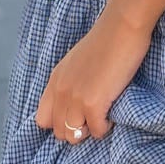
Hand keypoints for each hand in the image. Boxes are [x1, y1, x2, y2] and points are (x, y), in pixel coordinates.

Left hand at [33, 4, 152, 143]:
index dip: (60, 122)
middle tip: (94, 118)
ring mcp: (75, 98)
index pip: (43, 119)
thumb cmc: (106, 42)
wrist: (121, 27)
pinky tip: (112, 114)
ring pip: (74, 136)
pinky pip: (96, 131)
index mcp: (55, 81)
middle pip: (59, 131)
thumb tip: (77, 103)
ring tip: (102, 116)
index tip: (77, 117)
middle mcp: (60, 91)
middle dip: (76, 130)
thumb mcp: (77, 62)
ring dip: (90, 131)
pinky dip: (105, 127)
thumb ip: (71, 82)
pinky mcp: (93, 104)